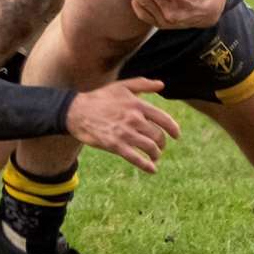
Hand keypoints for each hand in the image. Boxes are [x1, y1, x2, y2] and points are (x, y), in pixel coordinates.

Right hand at [64, 77, 180, 173]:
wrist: (77, 111)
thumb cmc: (100, 97)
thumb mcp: (122, 86)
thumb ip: (143, 84)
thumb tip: (161, 84)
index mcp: (138, 104)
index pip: (164, 119)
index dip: (173, 129)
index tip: (176, 135)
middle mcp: (134, 119)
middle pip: (158, 136)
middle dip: (162, 144)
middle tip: (160, 147)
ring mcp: (125, 133)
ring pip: (150, 148)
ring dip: (156, 155)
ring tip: (155, 157)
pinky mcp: (115, 145)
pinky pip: (136, 158)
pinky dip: (146, 166)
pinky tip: (152, 170)